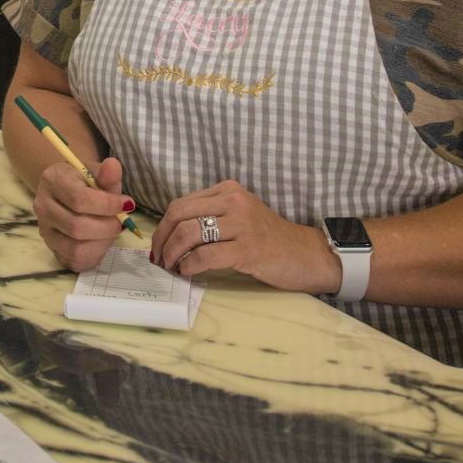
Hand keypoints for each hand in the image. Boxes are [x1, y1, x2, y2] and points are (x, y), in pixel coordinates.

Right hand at [32, 156, 134, 272]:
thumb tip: (113, 166)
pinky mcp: (52, 248)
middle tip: (122, 222)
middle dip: (107, 227)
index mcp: (52, 180)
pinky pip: (75, 260)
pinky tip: (101, 240)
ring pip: (75, 247)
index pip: (79, 199)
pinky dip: (95, 253)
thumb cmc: (87, 181)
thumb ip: (107, 174)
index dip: (107, 205)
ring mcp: (44, 230)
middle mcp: (42, 206)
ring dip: (102, 241)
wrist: (70, 192)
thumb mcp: (97, 173)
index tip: (127, 204)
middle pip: (76, 226)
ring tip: (111, 230)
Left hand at [150, 179, 340, 294]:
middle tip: (158, 259)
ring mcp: (241, 224)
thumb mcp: (238, 216)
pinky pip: (205, 255)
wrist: (305, 254)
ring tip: (171, 267)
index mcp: (227, 190)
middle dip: (161, 239)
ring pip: (188, 234)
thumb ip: (210, 216)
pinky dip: (189, 266)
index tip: (157, 245)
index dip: (162, 227)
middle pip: (179, 215)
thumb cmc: (268, 239)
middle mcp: (233, 200)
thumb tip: (170, 234)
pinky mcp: (247, 248)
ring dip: (171, 254)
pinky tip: (188, 272)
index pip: (180, 204)